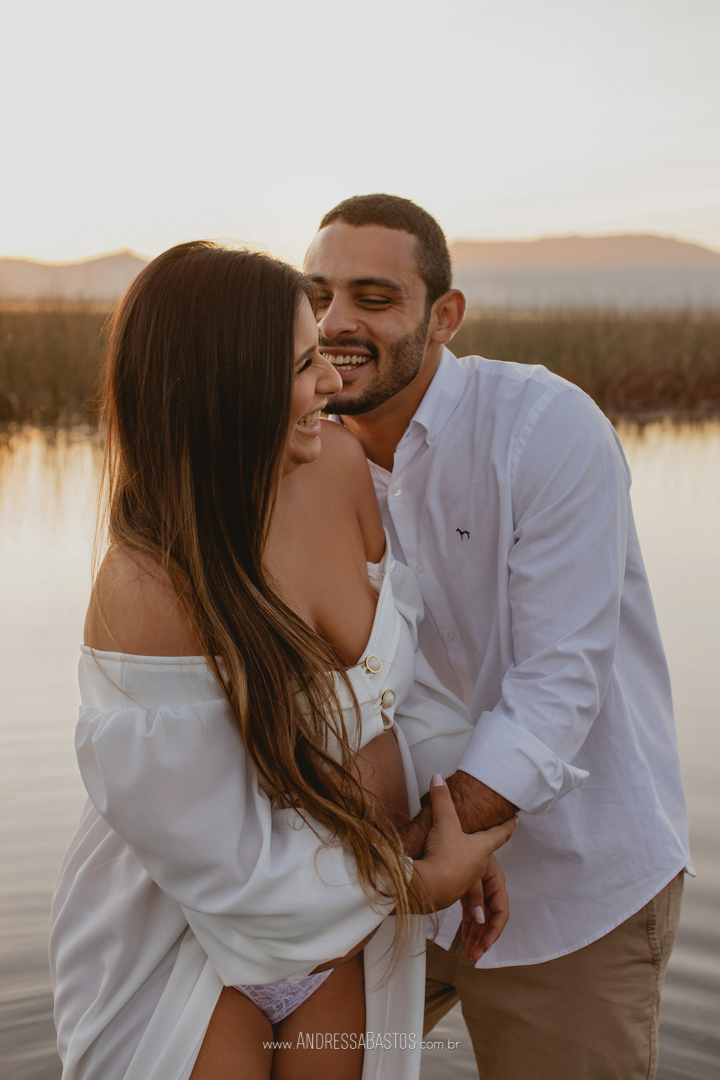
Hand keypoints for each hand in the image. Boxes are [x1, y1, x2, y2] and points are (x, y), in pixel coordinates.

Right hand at [412, 775, 515, 911]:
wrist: (429, 889)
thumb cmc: (445, 856)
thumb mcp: (444, 823)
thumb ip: (441, 800)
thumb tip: (438, 777)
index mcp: (482, 848)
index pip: (501, 834)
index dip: (508, 824)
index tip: (516, 818)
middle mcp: (478, 865)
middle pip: (486, 850)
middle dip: (486, 840)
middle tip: (487, 830)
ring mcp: (465, 879)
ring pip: (470, 864)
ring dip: (467, 855)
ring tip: (461, 846)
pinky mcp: (451, 889)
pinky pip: (455, 874)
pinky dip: (452, 866)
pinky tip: (442, 862)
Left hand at [460, 854, 508, 963]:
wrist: (437, 836)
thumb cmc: (451, 849)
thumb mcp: (468, 871)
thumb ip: (476, 894)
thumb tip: (480, 918)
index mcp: (493, 875)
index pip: (500, 908)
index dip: (496, 928)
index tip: (487, 944)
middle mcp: (487, 882)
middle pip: (490, 916)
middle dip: (484, 937)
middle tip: (475, 954)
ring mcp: (476, 885)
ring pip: (479, 915)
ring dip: (476, 935)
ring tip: (469, 954)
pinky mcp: (464, 888)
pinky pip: (469, 910)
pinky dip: (468, 925)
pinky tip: (466, 940)